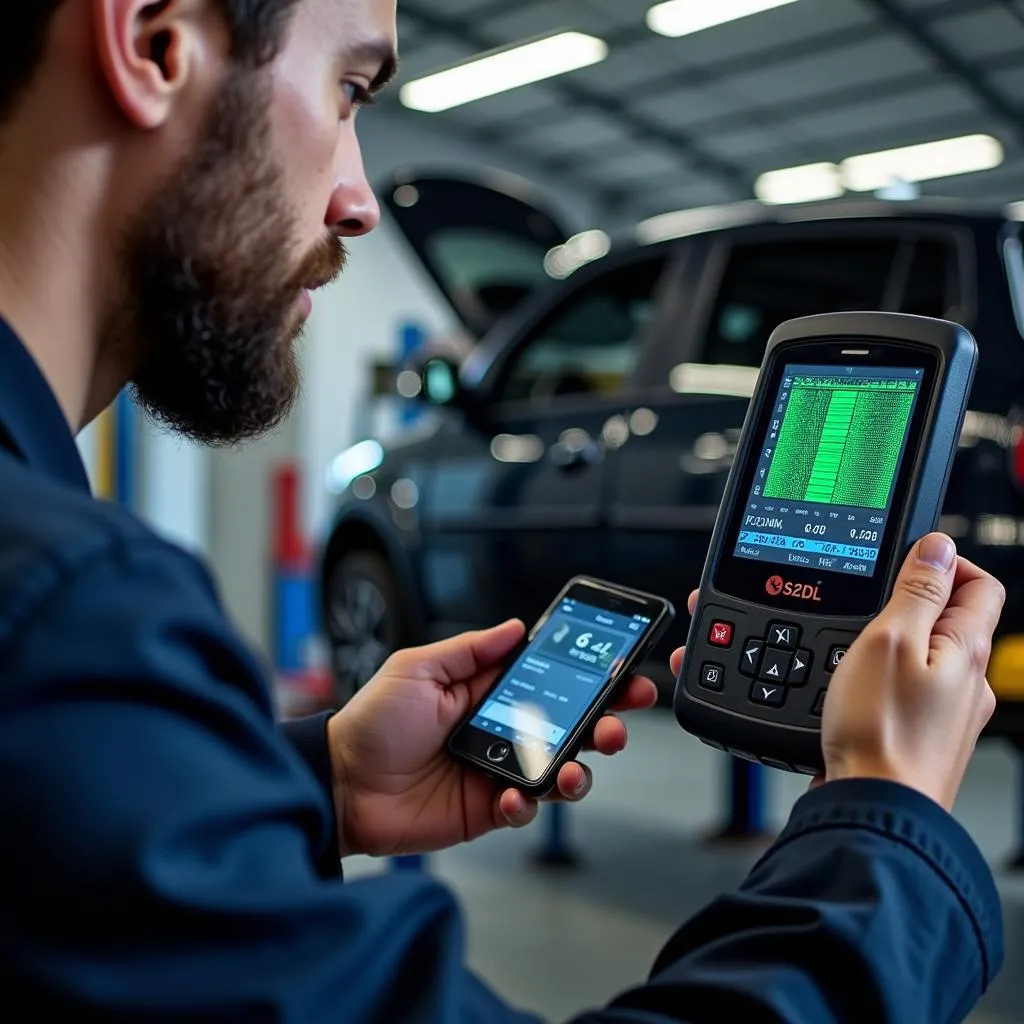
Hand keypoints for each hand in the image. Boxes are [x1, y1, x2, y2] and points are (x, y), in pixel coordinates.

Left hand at [326, 620, 658, 856]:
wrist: (342, 785)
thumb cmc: (372, 722)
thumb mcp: (417, 669)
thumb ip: (469, 649)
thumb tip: (515, 627)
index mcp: (485, 691)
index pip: (548, 679)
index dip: (588, 676)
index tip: (621, 670)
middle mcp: (501, 730)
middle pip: (568, 725)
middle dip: (603, 723)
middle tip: (618, 724)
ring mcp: (497, 770)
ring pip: (558, 769)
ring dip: (579, 769)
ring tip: (575, 769)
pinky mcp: (486, 808)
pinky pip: (524, 807)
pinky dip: (528, 804)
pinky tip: (512, 798)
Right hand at [820, 533, 1003, 810]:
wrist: (873, 808)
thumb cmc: (882, 732)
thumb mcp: (889, 640)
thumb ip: (916, 591)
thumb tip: (939, 547)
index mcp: (968, 650)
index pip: (982, 585)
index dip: (947, 563)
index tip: (908, 563)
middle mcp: (970, 683)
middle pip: (954, 620)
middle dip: (913, 603)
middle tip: (871, 609)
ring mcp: (950, 715)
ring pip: (929, 658)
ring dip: (896, 643)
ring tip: (856, 651)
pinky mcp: (924, 738)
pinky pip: (911, 692)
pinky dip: (886, 679)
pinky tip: (857, 690)